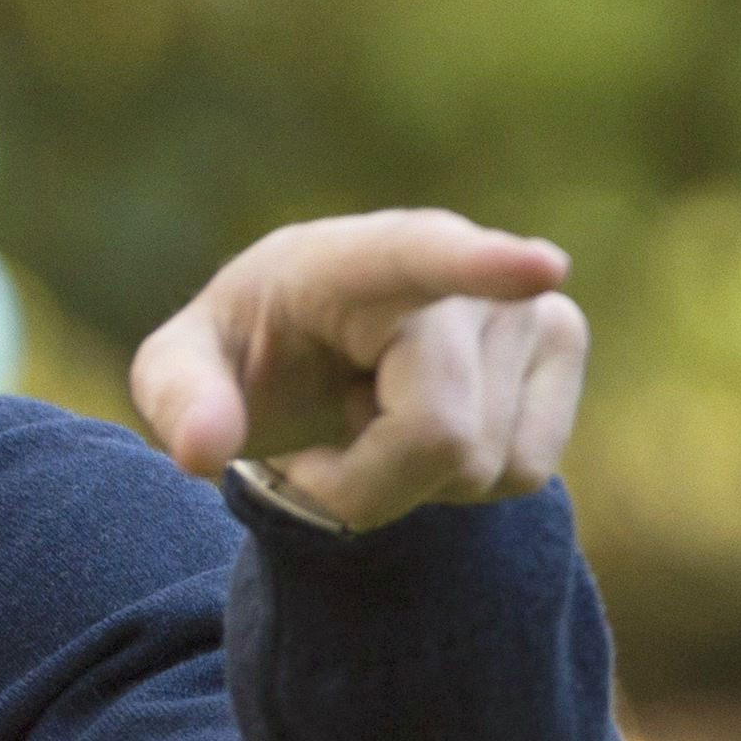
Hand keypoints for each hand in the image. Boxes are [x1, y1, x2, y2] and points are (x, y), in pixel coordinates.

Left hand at [126, 209, 589, 531]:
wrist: (315, 352)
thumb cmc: (251, 353)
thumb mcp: (180, 370)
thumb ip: (178, 399)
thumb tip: (203, 450)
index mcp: (347, 259)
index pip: (418, 255)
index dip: (480, 266)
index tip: (541, 269)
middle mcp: (452, 268)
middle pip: (438, 432)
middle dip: (364, 485)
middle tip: (315, 457)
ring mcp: (521, 300)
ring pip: (482, 464)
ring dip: (407, 481)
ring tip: (373, 417)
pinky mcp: (562, 341)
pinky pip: (521, 471)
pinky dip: (461, 484)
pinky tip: (423, 425)